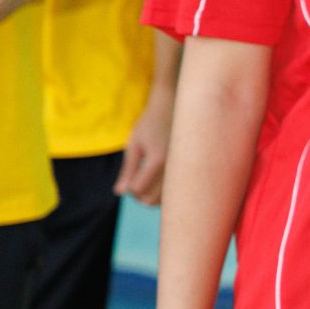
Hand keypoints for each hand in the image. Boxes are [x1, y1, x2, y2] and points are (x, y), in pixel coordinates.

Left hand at [115, 88, 175, 204]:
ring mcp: (183, 169)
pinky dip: (164, 192)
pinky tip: (160, 180)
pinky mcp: (189, 169)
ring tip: (147, 180)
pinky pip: (175, 191)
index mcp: (157, 160)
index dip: (128, 188)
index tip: (127, 177)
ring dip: (152, 195)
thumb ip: (128, 169)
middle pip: (151, 200)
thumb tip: (120, 192)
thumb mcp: (134, 144)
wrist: (176, 108)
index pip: (137, 189)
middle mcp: (173, 168)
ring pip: (165, 199)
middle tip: (136, 180)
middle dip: (139, 195)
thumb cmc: (150, 124)